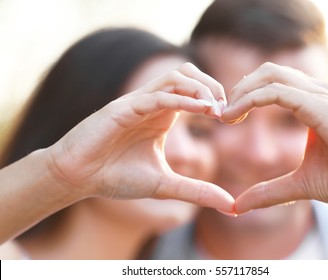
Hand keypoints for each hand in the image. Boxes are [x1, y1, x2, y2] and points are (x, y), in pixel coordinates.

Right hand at [46, 63, 233, 212]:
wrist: (78, 178)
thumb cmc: (116, 176)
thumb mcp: (165, 184)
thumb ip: (197, 191)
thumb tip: (230, 205)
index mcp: (162, 115)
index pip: (195, 92)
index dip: (216, 99)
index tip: (232, 118)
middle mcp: (152, 104)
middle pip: (188, 75)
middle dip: (212, 86)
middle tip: (226, 109)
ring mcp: (137, 103)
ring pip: (174, 78)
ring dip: (199, 88)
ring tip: (216, 109)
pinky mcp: (122, 108)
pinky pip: (156, 96)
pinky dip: (181, 99)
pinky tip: (201, 109)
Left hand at [222, 62, 327, 212]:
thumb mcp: (301, 184)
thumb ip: (270, 192)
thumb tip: (238, 206)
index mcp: (312, 103)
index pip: (270, 84)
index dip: (244, 97)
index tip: (226, 119)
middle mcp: (315, 92)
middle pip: (266, 72)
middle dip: (238, 90)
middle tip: (221, 114)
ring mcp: (319, 94)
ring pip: (268, 75)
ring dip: (240, 92)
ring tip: (225, 116)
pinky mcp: (319, 104)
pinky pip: (275, 92)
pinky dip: (249, 100)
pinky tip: (234, 117)